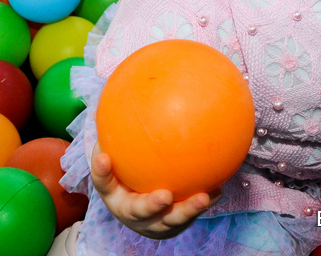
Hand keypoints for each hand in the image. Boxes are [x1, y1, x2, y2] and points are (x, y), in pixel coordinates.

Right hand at [91, 144, 219, 239]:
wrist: (139, 208)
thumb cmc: (126, 174)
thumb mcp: (118, 155)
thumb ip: (117, 134)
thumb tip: (118, 97)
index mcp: (114, 194)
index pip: (103, 183)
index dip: (102, 172)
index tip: (104, 158)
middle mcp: (132, 212)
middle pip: (140, 212)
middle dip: (152, 205)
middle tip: (165, 195)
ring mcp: (155, 221)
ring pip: (171, 220)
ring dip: (188, 209)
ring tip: (203, 197)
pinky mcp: (174, 223)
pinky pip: (191, 214)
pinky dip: (205, 202)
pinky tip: (218, 190)